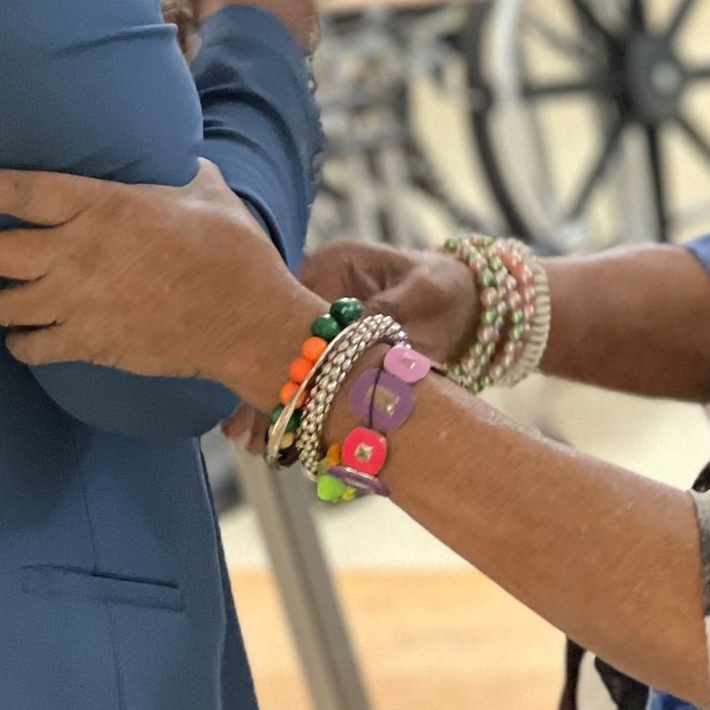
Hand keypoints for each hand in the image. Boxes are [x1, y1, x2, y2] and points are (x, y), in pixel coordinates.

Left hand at [0, 160, 320, 405]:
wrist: (247, 318)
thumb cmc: (231, 248)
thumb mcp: (204, 189)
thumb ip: (175, 172)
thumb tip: (177, 158)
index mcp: (98, 203)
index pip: (12, 191)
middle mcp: (75, 251)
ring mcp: (76, 301)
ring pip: (1, 305)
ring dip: (3, 301)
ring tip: (19, 297)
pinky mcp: (87, 343)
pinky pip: (26, 347)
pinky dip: (23, 342)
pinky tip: (35, 335)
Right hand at [217, 237, 473, 452]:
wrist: (462, 301)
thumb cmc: (442, 287)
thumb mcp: (421, 291)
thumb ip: (386, 312)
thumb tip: (354, 343)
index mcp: (331, 266)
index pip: (290, 309)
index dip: (276, 349)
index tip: (268, 384)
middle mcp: (313, 295)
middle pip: (276, 344)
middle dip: (262, 387)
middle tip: (247, 432)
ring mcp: (318, 328)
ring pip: (284, 369)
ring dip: (270, 405)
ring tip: (253, 444)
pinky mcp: (328, 356)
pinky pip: (303, 384)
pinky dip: (293, 411)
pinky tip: (275, 442)